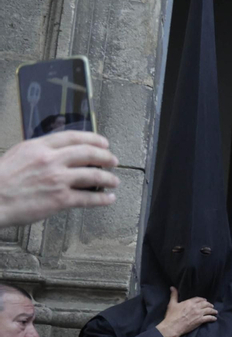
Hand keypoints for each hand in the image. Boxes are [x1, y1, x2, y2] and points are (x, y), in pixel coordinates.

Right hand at [0, 131, 119, 227]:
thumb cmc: (0, 179)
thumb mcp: (18, 155)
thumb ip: (39, 151)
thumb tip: (56, 152)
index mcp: (39, 147)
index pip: (73, 137)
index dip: (93, 139)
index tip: (103, 143)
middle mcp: (51, 160)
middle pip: (88, 153)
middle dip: (106, 157)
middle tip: (113, 161)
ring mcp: (58, 179)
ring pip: (94, 175)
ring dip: (108, 178)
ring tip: (114, 181)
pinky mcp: (61, 199)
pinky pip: (88, 198)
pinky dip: (103, 199)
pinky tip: (108, 198)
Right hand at [156, 286, 216, 336]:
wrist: (173, 326)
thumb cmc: (172, 316)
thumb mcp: (172, 304)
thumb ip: (174, 295)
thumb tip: (172, 287)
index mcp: (189, 302)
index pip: (199, 299)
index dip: (202, 299)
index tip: (205, 300)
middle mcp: (196, 307)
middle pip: (205, 304)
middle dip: (209, 305)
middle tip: (211, 306)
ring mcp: (199, 313)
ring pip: (209, 310)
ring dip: (213, 310)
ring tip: (215, 311)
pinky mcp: (200, 320)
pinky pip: (209, 318)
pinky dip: (213, 318)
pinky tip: (214, 318)